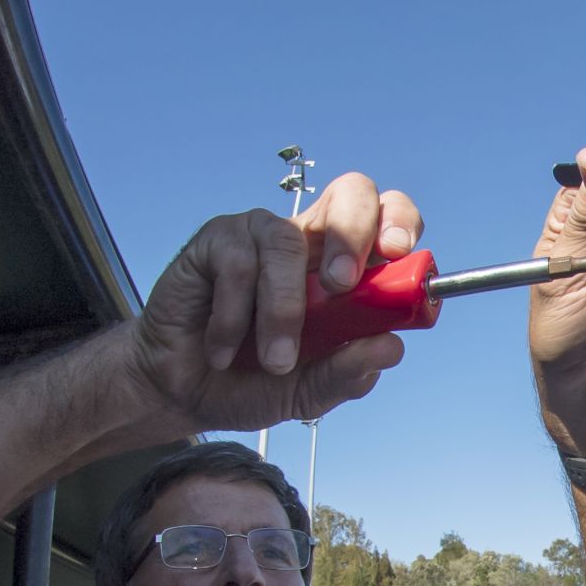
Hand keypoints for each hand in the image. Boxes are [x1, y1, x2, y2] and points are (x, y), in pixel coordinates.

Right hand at [121, 172, 417, 436]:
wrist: (185, 392)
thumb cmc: (255, 381)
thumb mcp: (311, 392)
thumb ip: (349, 373)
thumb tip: (392, 347)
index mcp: (349, 269)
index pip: (389, 220)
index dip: (400, 224)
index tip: (397, 255)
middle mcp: (312, 241)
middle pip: (352, 193)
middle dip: (353, 232)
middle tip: (342, 284)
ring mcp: (263, 235)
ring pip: (287, 242)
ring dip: (283, 311)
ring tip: (274, 360)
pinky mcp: (217, 240)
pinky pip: (237, 264)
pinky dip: (234, 316)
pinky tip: (223, 348)